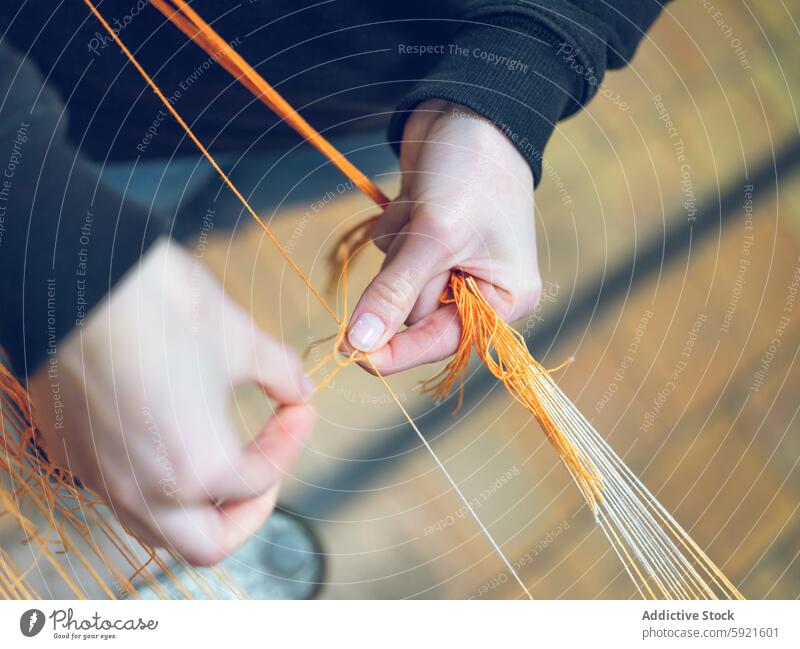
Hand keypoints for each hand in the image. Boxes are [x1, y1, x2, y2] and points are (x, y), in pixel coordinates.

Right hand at [28, 238, 313, 565]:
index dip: (292, 439)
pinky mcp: (72, 453)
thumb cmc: (160, 305)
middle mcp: (144, 488)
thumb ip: (282, 375)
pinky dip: (157, 487)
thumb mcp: (241, 338)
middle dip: (248, 513)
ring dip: (199, 511)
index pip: (262, 477)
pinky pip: (121, 496)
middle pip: (208, 543)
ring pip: (156, 530)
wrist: (77, 274)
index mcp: (196, 467)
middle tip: (266, 472)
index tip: (300, 408)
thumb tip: (300, 388)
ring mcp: (101, 476)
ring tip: (222, 468)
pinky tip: (170, 443)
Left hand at [346, 100, 540, 373]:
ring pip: (395, 287)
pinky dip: (394, 230)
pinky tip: (416, 200)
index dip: (397, 351)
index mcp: (503, 300)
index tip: (352, 356)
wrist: (468, 110)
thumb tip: (360, 344)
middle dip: (402, 276)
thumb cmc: (471, 171)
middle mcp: (479, 292)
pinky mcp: (425, 245)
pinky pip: (390, 258)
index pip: (441, 343)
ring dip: (397, 248)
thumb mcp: (434, 235)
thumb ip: (395, 293)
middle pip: (412, 316)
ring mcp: (450, 268)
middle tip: (422, 233)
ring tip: (425, 208)